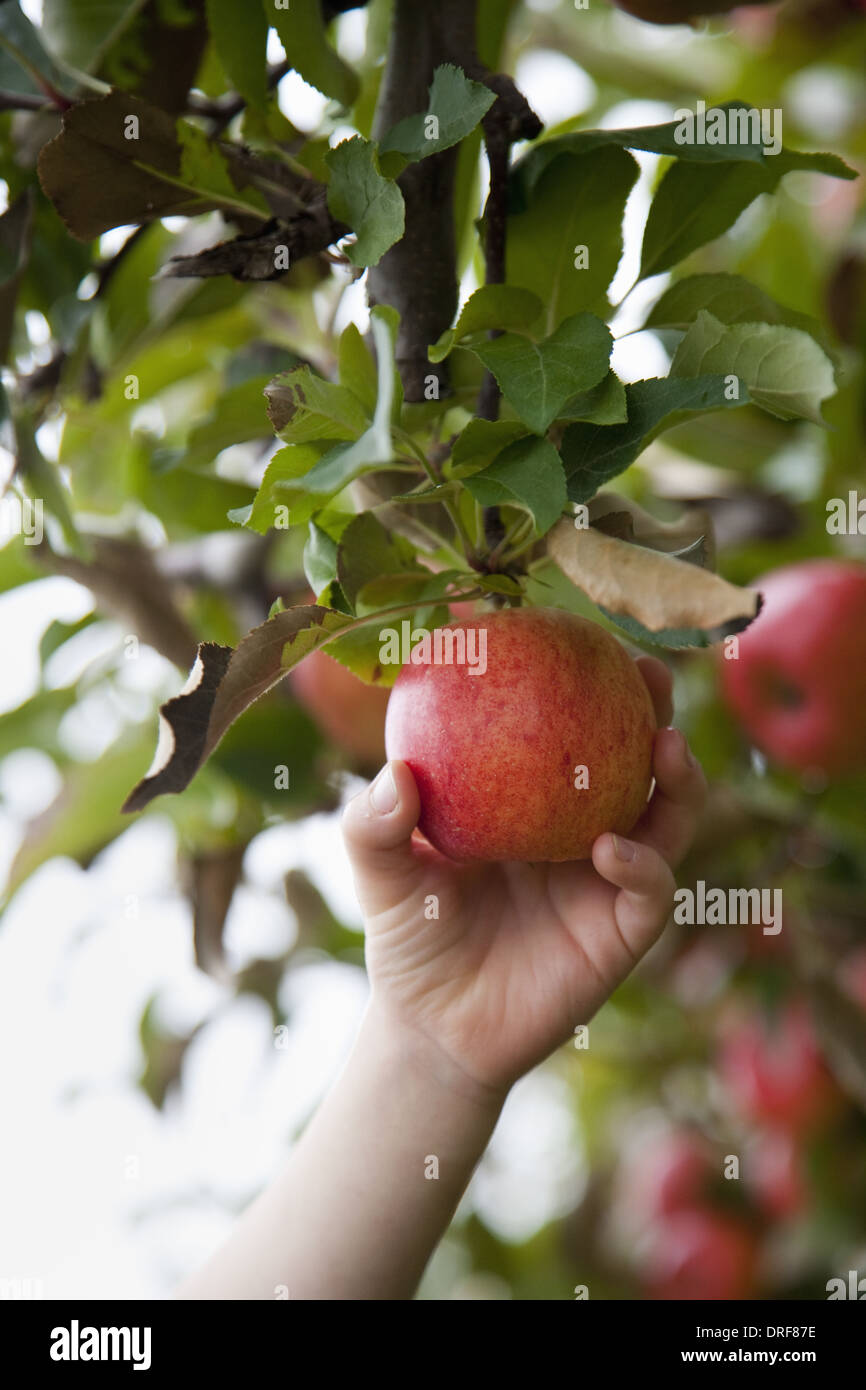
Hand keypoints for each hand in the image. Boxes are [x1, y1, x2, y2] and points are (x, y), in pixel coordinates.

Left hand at [342, 657, 705, 1102]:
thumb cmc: (411, 936)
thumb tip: (396, 773)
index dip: (591, 688)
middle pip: (640, 762)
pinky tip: (611, 847)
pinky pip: (650, 889)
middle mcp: (583, 832)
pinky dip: (642, 862)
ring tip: (663, 745)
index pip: (576, 734)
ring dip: (678, 781)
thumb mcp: (381, 871)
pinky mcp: (622, 933)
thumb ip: (374, 823)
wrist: (433, 1027)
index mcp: (535, 804)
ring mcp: (609, 881)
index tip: (588, 640)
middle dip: (656, 714)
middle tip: (649, 676)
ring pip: (668, 819)